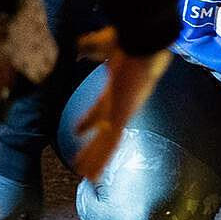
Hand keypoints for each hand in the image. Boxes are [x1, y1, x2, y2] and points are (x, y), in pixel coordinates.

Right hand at [70, 45, 171, 182]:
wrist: (144, 41)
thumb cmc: (127, 41)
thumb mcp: (102, 44)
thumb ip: (90, 46)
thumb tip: (78, 44)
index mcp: (116, 90)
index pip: (99, 111)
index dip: (88, 122)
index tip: (76, 131)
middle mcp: (121, 105)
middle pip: (104, 133)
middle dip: (93, 149)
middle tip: (81, 164)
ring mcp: (123, 112)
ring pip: (108, 144)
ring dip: (96, 161)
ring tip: (87, 179)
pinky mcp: (123, 116)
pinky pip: (110, 145)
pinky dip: (101, 162)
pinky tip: (93, 176)